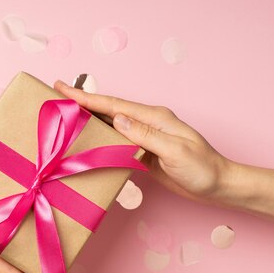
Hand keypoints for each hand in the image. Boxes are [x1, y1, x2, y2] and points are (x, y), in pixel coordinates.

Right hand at [54, 80, 233, 203]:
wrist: (218, 185)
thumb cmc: (202, 169)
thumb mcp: (175, 151)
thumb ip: (145, 135)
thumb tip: (117, 119)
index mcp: (154, 117)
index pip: (113, 105)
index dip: (87, 97)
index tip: (63, 87)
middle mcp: (146, 123)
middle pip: (108, 109)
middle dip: (82, 101)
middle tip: (56, 95)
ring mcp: (144, 136)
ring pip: (109, 124)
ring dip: (88, 117)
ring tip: (65, 113)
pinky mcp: (143, 151)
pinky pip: (115, 141)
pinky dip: (98, 136)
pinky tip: (87, 137)